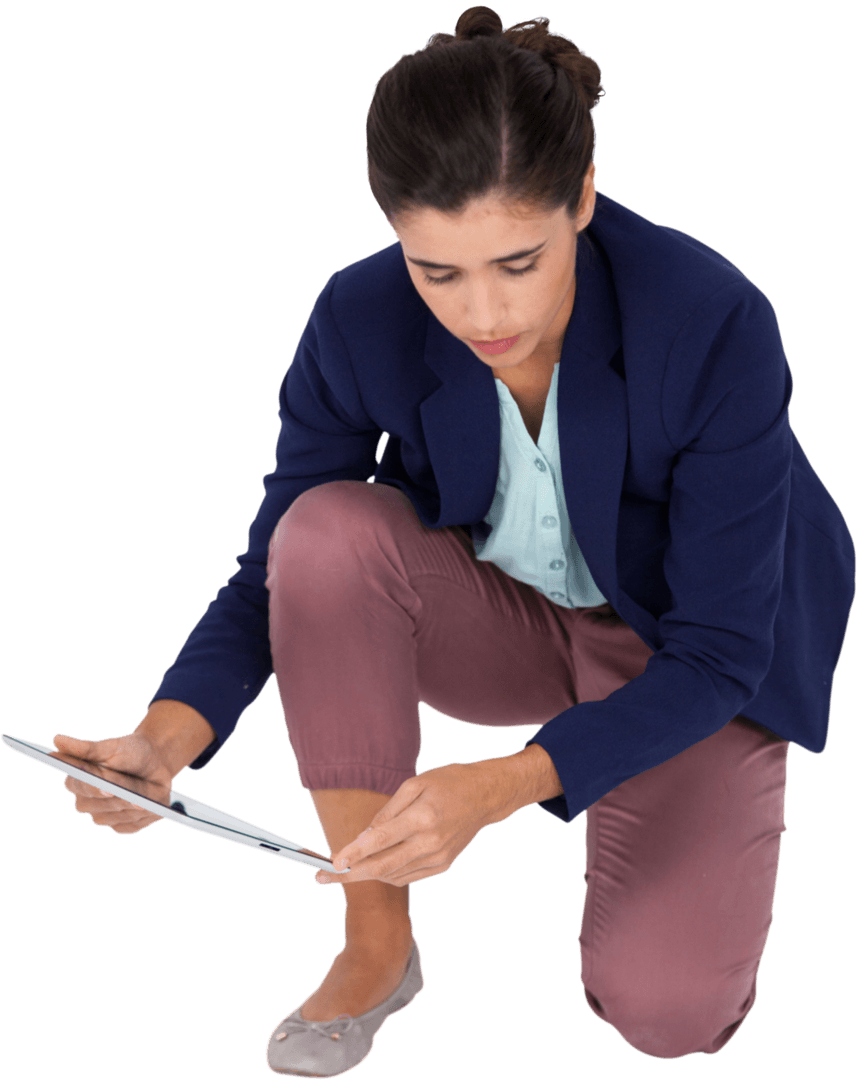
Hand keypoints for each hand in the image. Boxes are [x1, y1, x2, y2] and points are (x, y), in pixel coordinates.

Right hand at [53, 731, 176, 834]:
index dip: (93, 790)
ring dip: (131, 807)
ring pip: (114, 819)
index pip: (79, 787)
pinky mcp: (122, 825)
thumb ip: (84, 747)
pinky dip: (142, 817)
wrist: (156, 760)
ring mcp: (104, 815)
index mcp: (79, 780)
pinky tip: (151, 806)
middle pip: (97, 809)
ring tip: (146, 797)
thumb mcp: (110, 746)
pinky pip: (129, 827)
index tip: (107, 789)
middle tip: (133, 795)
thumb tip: (56, 739)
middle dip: (117, 799)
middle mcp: (87, 801)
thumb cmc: (129, 751)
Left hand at [314, 760, 504, 887]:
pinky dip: (388, 874)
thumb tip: (364, 836)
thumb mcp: (415, 784)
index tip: (333, 863)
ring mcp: (438, 858)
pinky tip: (374, 866)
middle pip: (382, 867)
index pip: (379, 841)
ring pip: (393, 875)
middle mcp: (430, 843)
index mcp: (421, 818)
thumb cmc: (448, 782)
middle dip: (350, 875)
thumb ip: (388, 812)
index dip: (353, 854)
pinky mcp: (443, 865)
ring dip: (367, 874)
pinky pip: (408, 877)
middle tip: (323, 877)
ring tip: (345, 869)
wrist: (486, 796)